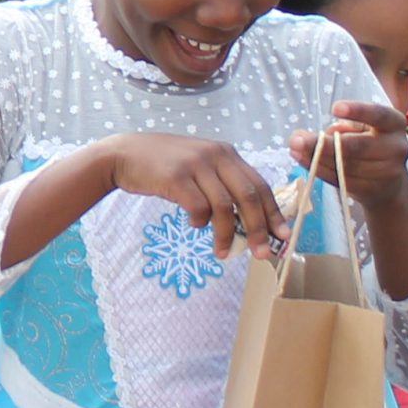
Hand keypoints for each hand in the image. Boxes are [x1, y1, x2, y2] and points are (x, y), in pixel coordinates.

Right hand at [105, 133, 282, 260]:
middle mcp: (215, 155)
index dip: (274, 212)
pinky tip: (194, 225)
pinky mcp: (176, 177)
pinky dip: (200, 222)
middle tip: (261, 253)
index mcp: (226, 153)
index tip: (282, 236)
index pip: (260, 185)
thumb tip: (249, 222)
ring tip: (222, 252)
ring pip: (225, 207)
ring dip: (227, 235)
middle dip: (258, 229)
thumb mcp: (199, 166)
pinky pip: (198, 208)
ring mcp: (195, 164)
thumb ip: (222, 184)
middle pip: (248, 196)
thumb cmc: (164, 166)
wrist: (124, 155)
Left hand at [291, 100, 407, 209]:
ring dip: (316, 158)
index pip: (378, 114)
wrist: (389, 183)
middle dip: (324, 144)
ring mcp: (388, 172)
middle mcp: (397, 147)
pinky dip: (319, 170)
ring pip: (345, 166)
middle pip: (357, 146)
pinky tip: (302, 160)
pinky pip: (341, 180)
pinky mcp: (374, 191)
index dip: (358, 111)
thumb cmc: (369, 145)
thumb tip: (304, 136)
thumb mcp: (361, 130)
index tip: (335, 108)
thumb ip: (339, 128)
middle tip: (297, 139)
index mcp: (394, 123)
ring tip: (293, 148)